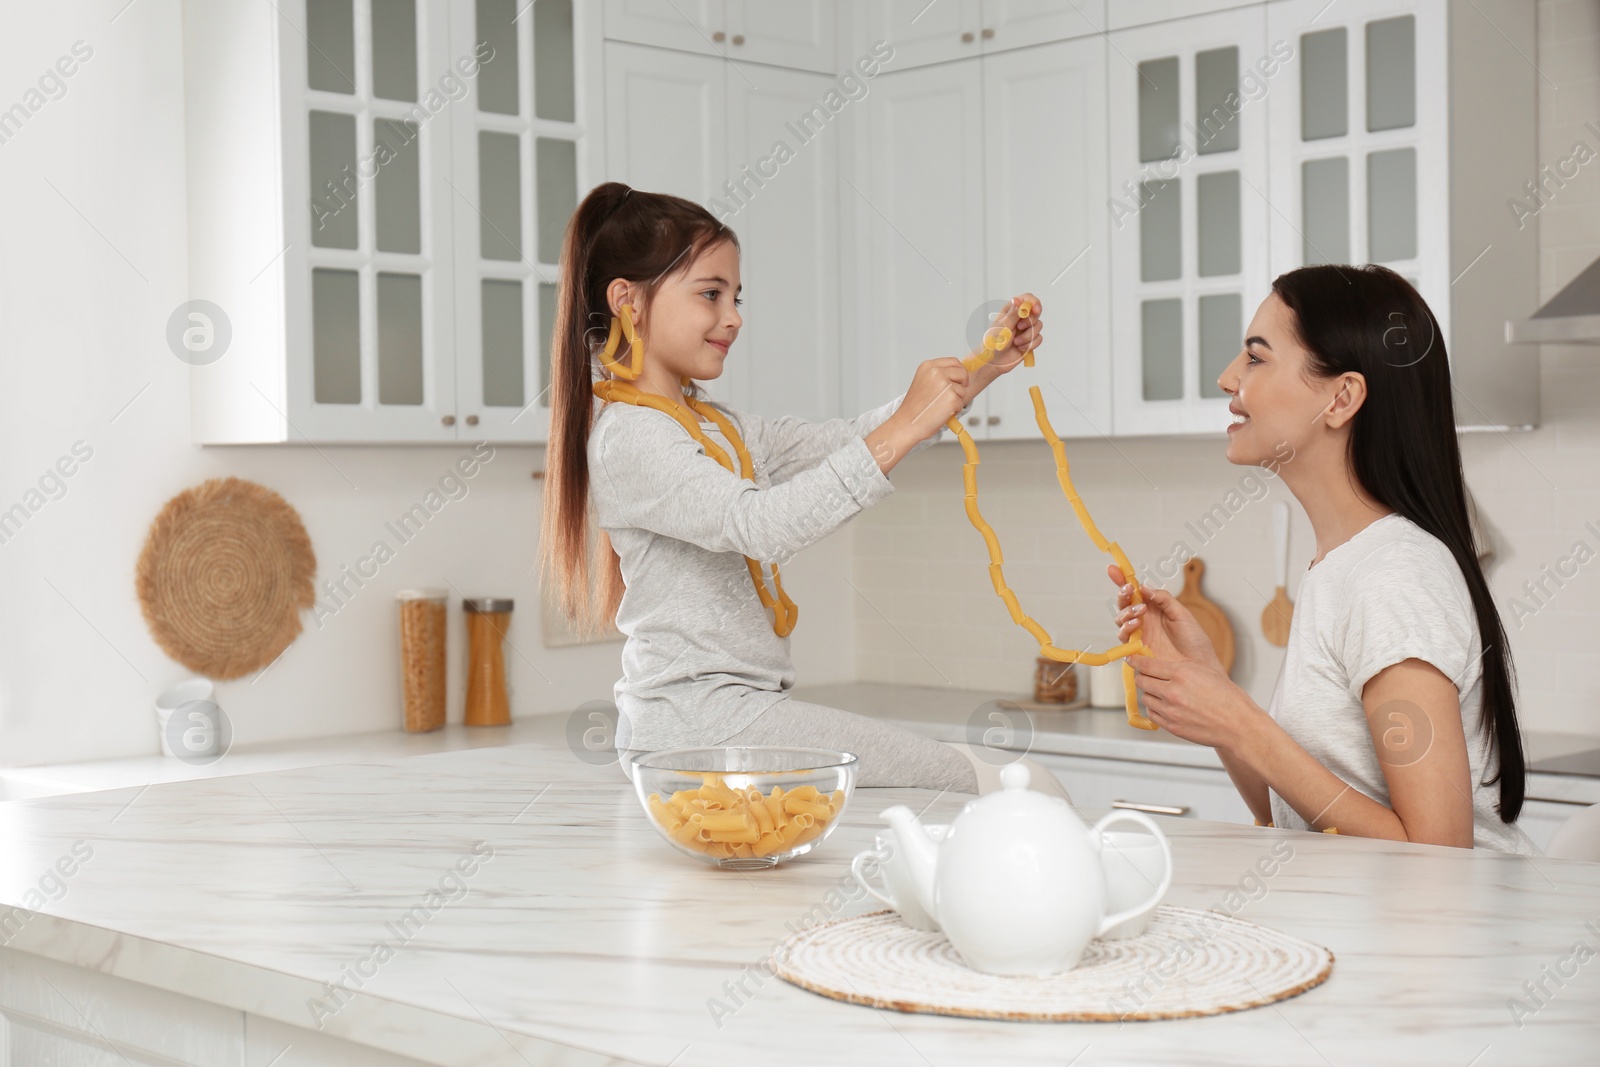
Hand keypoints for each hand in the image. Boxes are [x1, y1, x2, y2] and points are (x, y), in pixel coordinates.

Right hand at [894, 357, 971, 441]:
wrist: (906, 423)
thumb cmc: (914, 408)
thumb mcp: (923, 382)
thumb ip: (938, 375)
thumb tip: (958, 374)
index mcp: (928, 366)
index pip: (954, 361)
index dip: (959, 372)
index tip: (958, 381)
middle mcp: (936, 372)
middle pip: (963, 373)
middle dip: (961, 385)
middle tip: (951, 396)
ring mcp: (944, 384)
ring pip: (963, 390)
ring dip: (956, 400)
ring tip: (940, 406)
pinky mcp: (951, 398)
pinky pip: (961, 403)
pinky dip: (954, 410)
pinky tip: (941, 413)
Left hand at [977, 294, 1043, 373]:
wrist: (993, 362)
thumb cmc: (993, 343)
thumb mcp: (1003, 326)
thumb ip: (1013, 314)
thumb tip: (1018, 300)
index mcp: (1011, 310)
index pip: (1028, 299)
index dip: (1034, 303)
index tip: (1036, 311)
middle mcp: (1020, 318)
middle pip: (1036, 312)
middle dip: (1030, 322)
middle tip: (1019, 328)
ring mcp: (1026, 329)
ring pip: (1039, 326)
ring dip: (1028, 336)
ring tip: (1016, 342)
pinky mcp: (1030, 340)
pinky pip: (1039, 339)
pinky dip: (1030, 344)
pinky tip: (1020, 348)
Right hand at [1106, 564, 1220, 669]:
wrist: (1199, 666)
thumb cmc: (1194, 642)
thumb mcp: (1182, 614)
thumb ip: (1164, 599)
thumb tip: (1145, 587)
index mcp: (1155, 608)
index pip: (1136, 592)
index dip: (1123, 580)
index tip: (1114, 570)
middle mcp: (1144, 620)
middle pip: (1124, 604)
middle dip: (1122, 595)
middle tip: (1128, 590)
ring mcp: (1139, 634)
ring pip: (1121, 619)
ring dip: (1126, 612)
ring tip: (1139, 611)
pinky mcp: (1136, 649)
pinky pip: (1123, 636)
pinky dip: (1126, 628)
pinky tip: (1136, 625)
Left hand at [1124, 653, 1263, 751]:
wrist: (1237, 724)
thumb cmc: (1226, 697)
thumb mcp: (1204, 671)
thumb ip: (1180, 667)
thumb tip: (1159, 664)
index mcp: (1181, 673)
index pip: (1147, 664)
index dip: (1136, 661)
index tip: (1131, 659)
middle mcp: (1172, 691)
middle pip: (1142, 681)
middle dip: (1142, 677)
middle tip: (1146, 676)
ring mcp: (1170, 710)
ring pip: (1146, 698)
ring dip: (1150, 694)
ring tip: (1162, 693)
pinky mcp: (1171, 726)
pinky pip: (1152, 714)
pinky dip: (1155, 709)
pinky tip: (1165, 706)